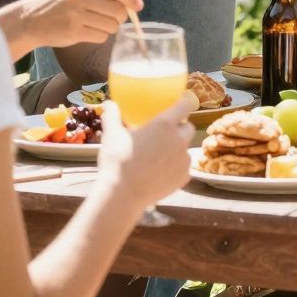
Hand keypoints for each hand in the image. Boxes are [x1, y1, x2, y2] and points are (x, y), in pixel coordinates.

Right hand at [18, 0, 142, 49]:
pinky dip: (99, 36)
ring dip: (109, 28)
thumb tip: (133, 2)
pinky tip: (86, 31)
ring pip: (112, 25)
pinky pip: (101, 37)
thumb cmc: (60, 3)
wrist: (31, 19)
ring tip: (94, 24)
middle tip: (110, 18)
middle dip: (120, 17)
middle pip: (118, 10)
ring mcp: (76, 14)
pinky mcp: (73, 31)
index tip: (139, 6)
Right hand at [97, 94, 193, 209]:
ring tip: (159, 156)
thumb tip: (108, 103)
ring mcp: (184, 160)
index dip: (186, 101)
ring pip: (185, 149)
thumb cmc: (116, 161)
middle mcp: (179, 140)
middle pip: (188, 127)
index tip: (183, 101)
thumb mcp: (111, 134)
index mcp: (164, 124)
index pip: (186, 104)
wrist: (122, 195)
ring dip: (177, 149)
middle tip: (164, 133)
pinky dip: (175, 167)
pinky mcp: (184, 177)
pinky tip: (160, 171)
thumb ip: (112, 116)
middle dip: (180, 128)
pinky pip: (183, 167)